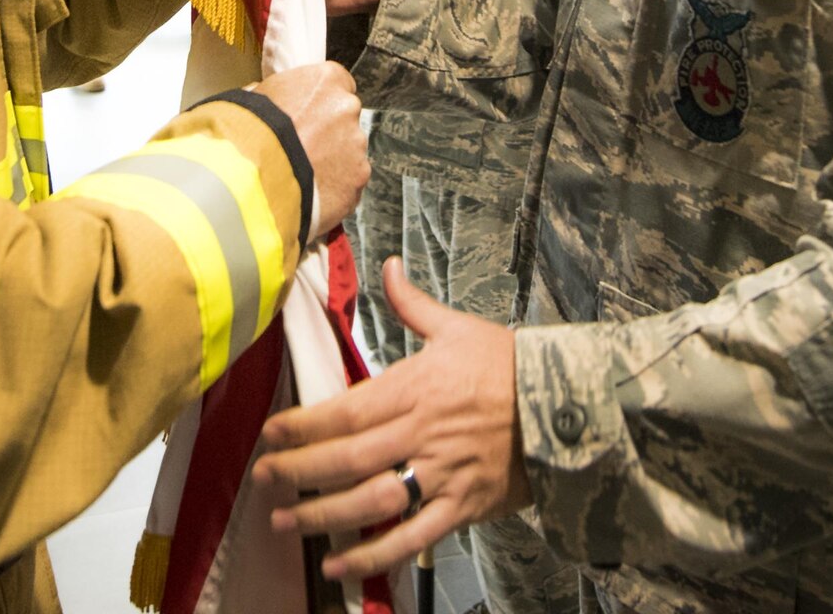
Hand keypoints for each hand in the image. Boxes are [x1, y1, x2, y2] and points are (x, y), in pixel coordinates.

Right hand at [252, 60, 366, 242]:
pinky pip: (349, 180)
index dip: (321, 100)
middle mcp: (348, 107)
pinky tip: (312, 192)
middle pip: (345, 116)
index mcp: (326, 79)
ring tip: (303, 174)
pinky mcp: (359, 178)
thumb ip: (274, 95)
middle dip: (329, 130)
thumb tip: (267, 98)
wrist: (253, 175)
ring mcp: (357, 144)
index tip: (308, 113)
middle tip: (304, 146)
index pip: (336, 81)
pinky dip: (335, 186)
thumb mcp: (253, 97)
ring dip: (333, 159)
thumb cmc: (250, 129)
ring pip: (349, 151)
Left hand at [252, 257, 531, 579]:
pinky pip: (409, 538)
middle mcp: (419, 434)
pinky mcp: (460, 507)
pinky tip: (339, 566)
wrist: (568, 407)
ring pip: (369, 502)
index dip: (299, 427)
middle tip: (263, 479)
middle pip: (345, 459)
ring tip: (285, 523)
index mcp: (412, 388)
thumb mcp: (458, 327)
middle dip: (297, 472)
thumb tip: (387, 266)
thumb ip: (412, 303)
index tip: (269, 435)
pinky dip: (372, 556)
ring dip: (322, 517)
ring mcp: (439, 475)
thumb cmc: (509, 366)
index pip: (341, 412)